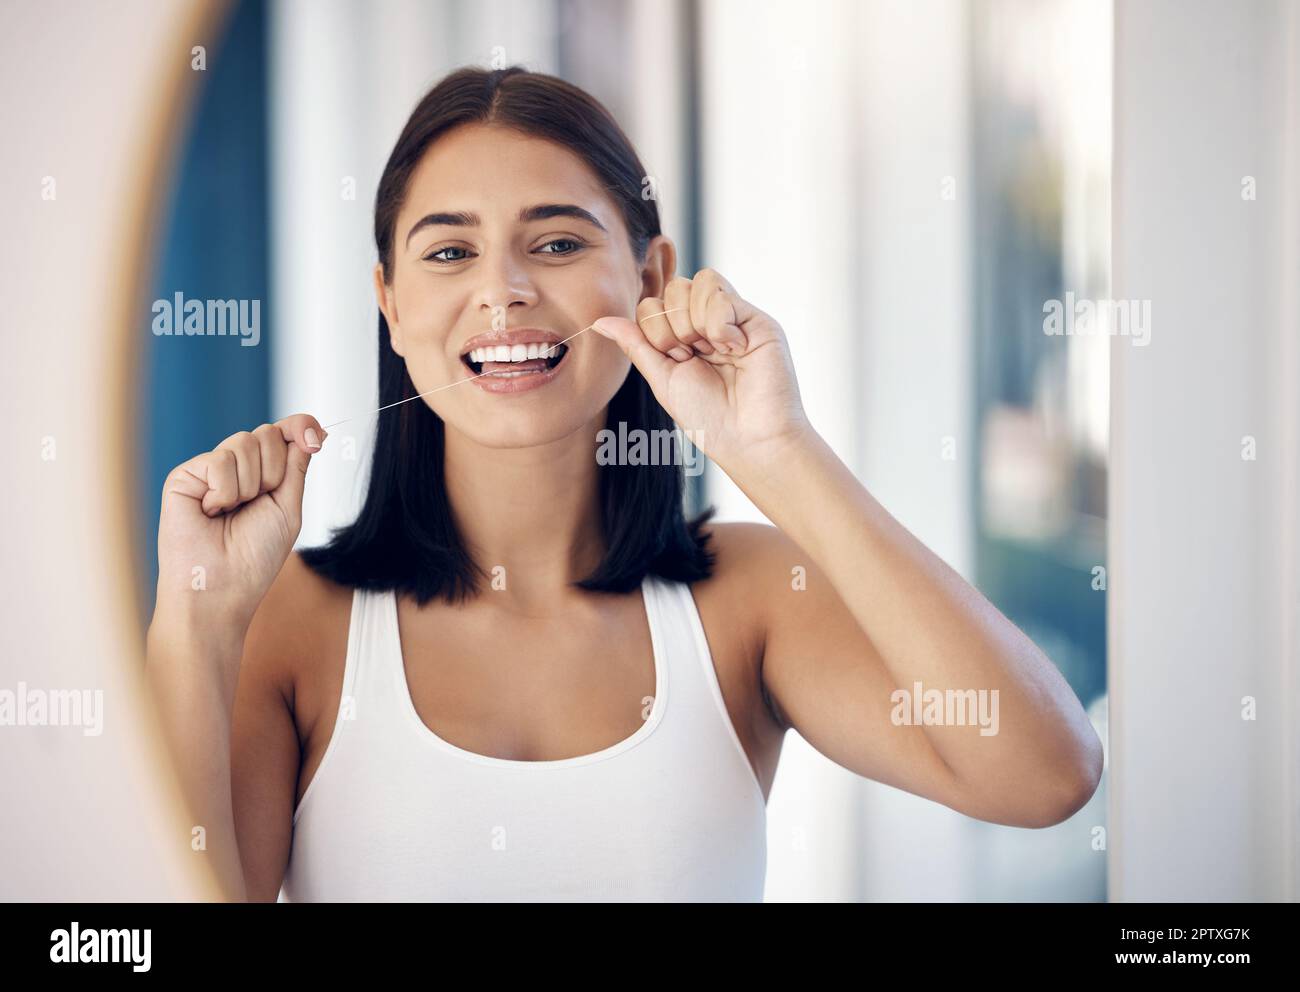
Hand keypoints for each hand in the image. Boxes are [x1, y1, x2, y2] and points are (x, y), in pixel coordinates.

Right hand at [153, 414, 325, 631]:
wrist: (221, 587)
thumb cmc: (254, 557)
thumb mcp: (288, 508)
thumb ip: (296, 467)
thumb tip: (312, 430)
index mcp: (263, 476)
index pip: (283, 434)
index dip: (299, 427)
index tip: (314, 438)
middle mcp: (236, 469)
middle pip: (267, 434)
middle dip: (274, 471)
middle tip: (256, 504)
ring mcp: (209, 470)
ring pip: (245, 441)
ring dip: (250, 485)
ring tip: (231, 512)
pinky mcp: (184, 476)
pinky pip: (220, 460)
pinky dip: (225, 491)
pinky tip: (211, 512)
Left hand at [592, 268, 810, 474]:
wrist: (749, 438)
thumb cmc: (708, 417)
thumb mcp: (662, 378)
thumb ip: (635, 344)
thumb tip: (598, 321)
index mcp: (683, 337)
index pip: (653, 304)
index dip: (655, 329)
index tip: (676, 360)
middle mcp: (707, 323)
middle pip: (672, 288)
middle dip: (673, 325)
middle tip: (692, 356)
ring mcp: (733, 318)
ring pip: (696, 281)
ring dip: (694, 322)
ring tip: (714, 352)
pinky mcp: (756, 318)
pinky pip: (720, 291)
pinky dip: (718, 322)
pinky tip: (734, 348)